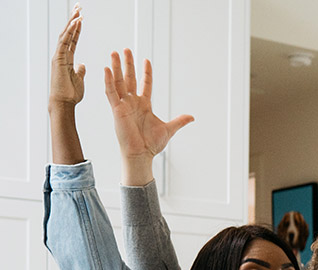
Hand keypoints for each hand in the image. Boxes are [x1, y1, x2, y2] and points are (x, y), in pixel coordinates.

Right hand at [50, 5, 84, 110]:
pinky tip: (76, 22)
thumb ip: (80, 70)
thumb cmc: (71, 94)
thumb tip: (82, 64)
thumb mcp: (79, 79)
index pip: (72, 39)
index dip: (76, 29)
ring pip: (66, 34)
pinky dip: (71, 30)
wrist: (64, 103)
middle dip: (73, 20)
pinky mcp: (59, 58)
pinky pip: (65, 41)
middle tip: (78, 7)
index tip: (81, 18)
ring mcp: (59, 55)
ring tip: (78, 10)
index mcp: (67, 58)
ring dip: (72, 22)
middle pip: (68, 33)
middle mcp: (62, 54)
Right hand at [104, 49, 193, 183]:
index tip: (147, 59)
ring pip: (118, 82)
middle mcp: (132, 102)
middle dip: (128, 64)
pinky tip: (106, 69)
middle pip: (129, 78)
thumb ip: (179, 121)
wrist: (141, 154)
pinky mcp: (116, 110)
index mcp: (144, 105)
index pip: (145, 84)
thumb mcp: (169, 129)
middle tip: (125, 49)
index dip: (146, 72)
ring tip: (114, 53)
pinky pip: (111, 93)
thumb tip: (192, 117)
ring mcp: (123, 105)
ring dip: (116, 67)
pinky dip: (108, 81)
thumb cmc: (152, 144)